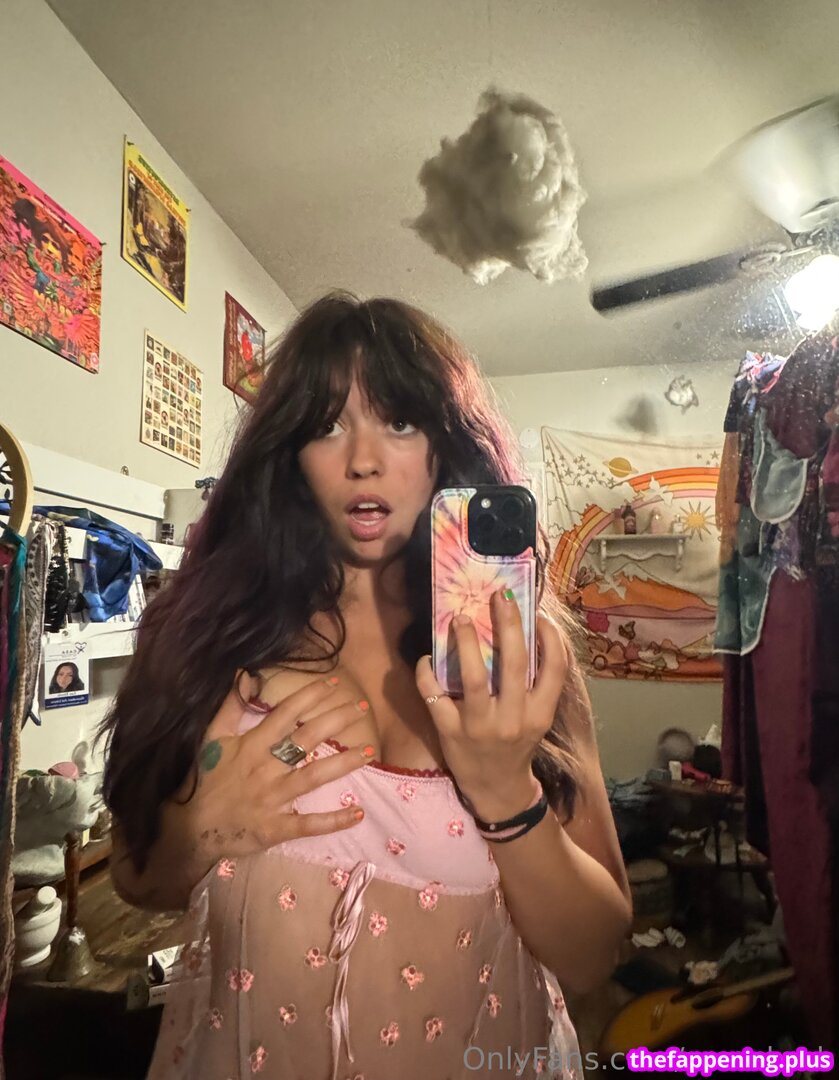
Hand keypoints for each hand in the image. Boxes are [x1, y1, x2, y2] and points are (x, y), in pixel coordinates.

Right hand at [176, 676, 373, 863]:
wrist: (190, 827)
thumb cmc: (206, 779)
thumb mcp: (212, 739)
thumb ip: (230, 706)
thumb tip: (244, 674)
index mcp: (252, 745)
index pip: (286, 714)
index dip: (311, 696)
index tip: (335, 683)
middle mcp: (266, 768)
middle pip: (306, 740)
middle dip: (336, 721)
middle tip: (362, 708)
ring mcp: (272, 799)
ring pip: (312, 777)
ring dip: (343, 764)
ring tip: (370, 751)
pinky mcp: (276, 828)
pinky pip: (308, 824)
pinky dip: (333, 820)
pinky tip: (358, 813)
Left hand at [415, 589, 568, 821]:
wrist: (496, 788)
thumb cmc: (517, 743)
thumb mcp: (536, 718)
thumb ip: (534, 684)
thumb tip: (523, 632)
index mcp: (540, 713)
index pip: (554, 669)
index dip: (550, 638)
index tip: (539, 614)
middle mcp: (514, 719)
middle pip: (514, 664)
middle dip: (508, 625)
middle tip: (499, 595)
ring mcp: (480, 726)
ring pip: (474, 678)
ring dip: (466, 644)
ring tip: (459, 619)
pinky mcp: (450, 733)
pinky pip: (435, 696)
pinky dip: (427, 673)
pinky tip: (427, 657)